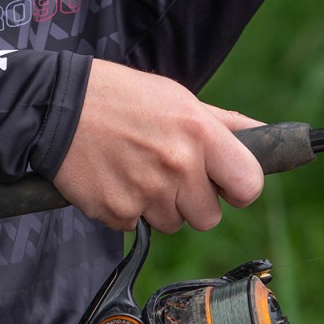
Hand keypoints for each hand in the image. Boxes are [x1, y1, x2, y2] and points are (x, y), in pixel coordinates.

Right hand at [53, 59, 263, 232]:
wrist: (56, 106)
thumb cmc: (122, 97)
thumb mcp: (178, 98)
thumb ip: (224, 123)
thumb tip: (266, 133)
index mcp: (200, 133)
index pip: (249, 186)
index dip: (239, 189)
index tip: (225, 184)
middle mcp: (177, 166)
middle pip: (208, 217)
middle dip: (193, 202)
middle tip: (168, 172)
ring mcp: (146, 193)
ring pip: (172, 224)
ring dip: (159, 206)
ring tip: (136, 169)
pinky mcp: (116, 211)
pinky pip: (136, 225)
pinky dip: (127, 208)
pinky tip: (115, 178)